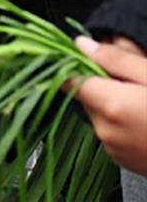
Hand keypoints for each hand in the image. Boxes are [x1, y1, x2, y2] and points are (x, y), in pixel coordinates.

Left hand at [73, 35, 146, 173]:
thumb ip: (116, 59)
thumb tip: (83, 44)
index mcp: (111, 105)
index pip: (66, 79)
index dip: (71, 65)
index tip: (83, 57)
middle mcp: (106, 130)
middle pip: (85, 95)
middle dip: (101, 83)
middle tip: (133, 80)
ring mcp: (113, 149)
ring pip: (98, 114)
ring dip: (112, 103)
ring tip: (144, 101)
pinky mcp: (123, 160)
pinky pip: (111, 133)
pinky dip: (121, 123)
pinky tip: (146, 120)